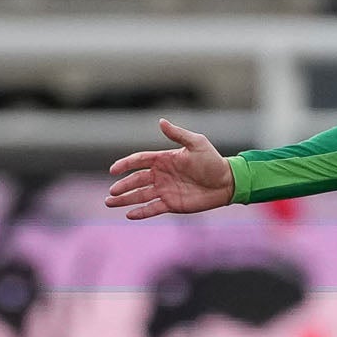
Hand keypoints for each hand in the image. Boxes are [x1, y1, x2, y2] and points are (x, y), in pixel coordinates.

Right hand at [105, 118, 233, 219]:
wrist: (226, 182)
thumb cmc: (212, 161)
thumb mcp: (196, 143)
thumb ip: (178, 134)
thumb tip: (160, 121)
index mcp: (164, 159)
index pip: (140, 161)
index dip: (125, 164)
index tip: (113, 170)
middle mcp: (161, 175)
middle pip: (136, 180)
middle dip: (122, 186)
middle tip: (110, 193)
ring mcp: (165, 190)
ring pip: (140, 196)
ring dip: (125, 200)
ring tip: (109, 203)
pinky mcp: (172, 204)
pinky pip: (153, 209)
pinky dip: (141, 212)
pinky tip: (129, 215)